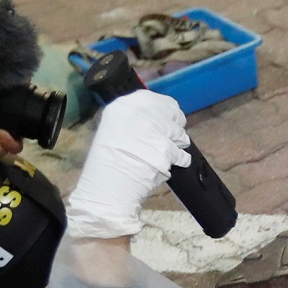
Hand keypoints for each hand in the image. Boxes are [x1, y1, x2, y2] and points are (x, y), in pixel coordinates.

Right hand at [67, 90, 189, 238]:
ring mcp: (154, 131)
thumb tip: (153, 118)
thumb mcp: (112, 132)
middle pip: (168, 112)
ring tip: (177, 148)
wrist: (106, 190)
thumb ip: (132, 121)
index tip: (169, 113)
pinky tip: (180, 162)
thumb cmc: (106, 165)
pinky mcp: (166, 150)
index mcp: (121, 107)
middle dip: (174, 122)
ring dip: (180, 140)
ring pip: (178, 132)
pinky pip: (181, 153)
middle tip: (176, 132)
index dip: (163, 106)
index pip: (151, 98)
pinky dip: (182, 159)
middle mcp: (138, 114)